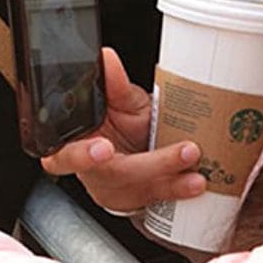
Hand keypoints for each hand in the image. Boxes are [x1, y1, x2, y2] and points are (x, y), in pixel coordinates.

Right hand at [40, 49, 203, 213]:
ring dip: (171, 183)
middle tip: (184, 152)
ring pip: (138, 192)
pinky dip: (176, 192)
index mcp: (72, 146)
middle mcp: (90, 174)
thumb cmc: (119, 124)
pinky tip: (193, 185)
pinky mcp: (133, 204)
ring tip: (196, 173)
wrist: (135, 147)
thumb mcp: (118, 101)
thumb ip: (112, 84)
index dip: (82, 155)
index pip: (65, 155)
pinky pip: (154, 201)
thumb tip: (106, 57)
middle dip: (150, 166)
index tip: (104, 147)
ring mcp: (112, 193)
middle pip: (113, 175)